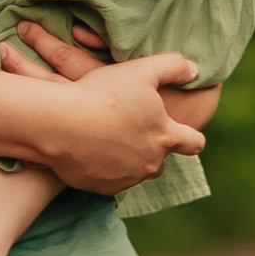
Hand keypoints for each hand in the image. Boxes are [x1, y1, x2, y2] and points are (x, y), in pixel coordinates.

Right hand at [0, 30, 216, 190]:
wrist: (59, 123)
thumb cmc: (103, 93)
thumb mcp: (142, 70)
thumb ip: (174, 66)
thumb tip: (195, 71)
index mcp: (166, 136)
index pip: (194, 143)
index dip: (192, 137)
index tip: (186, 134)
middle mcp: (150, 163)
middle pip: (161, 161)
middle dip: (152, 149)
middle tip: (134, 131)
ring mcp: (126, 179)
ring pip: (135, 172)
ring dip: (128, 160)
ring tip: (109, 139)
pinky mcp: (102, 188)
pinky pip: (110, 181)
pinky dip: (104, 169)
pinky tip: (91, 150)